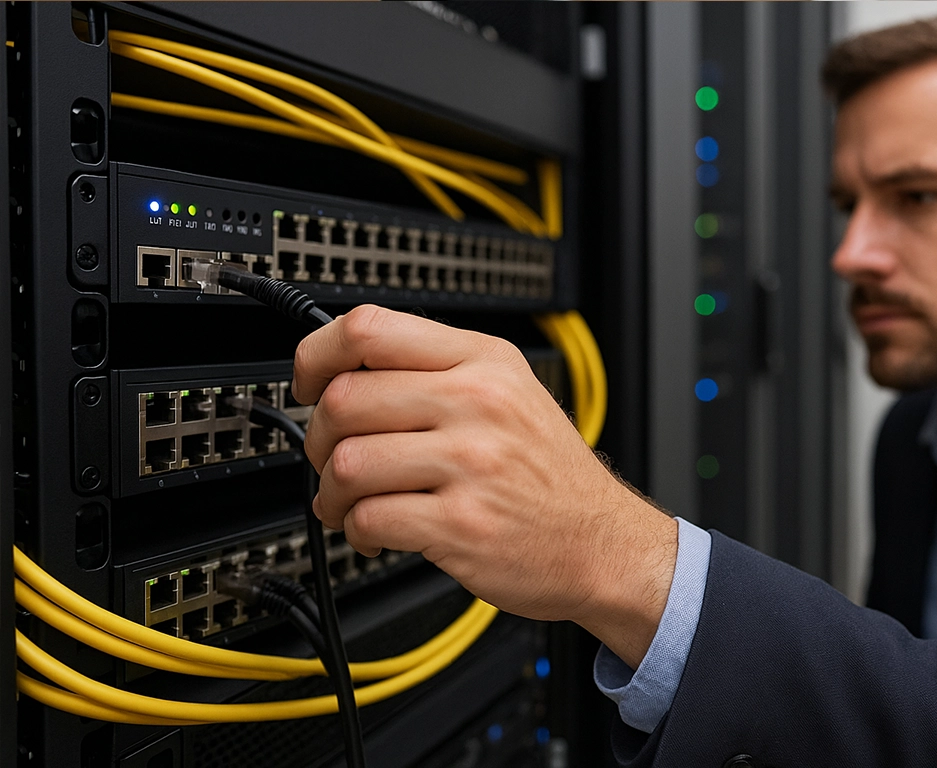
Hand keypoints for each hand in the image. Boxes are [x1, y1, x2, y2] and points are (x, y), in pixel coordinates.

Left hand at [293, 305, 677, 667]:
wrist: (603, 543)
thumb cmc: (550, 473)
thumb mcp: (512, 392)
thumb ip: (437, 372)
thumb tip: (345, 371)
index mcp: (483, 362)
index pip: (370, 329)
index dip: (317, 353)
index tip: (307, 381)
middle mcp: (477, 403)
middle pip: (345, 398)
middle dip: (319, 437)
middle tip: (331, 457)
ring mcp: (471, 464)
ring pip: (349, 463)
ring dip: (331, 492)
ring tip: (347, 503)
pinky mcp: (461, 525)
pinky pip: (369, 518)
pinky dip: (356, 531)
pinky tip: (373, 532)